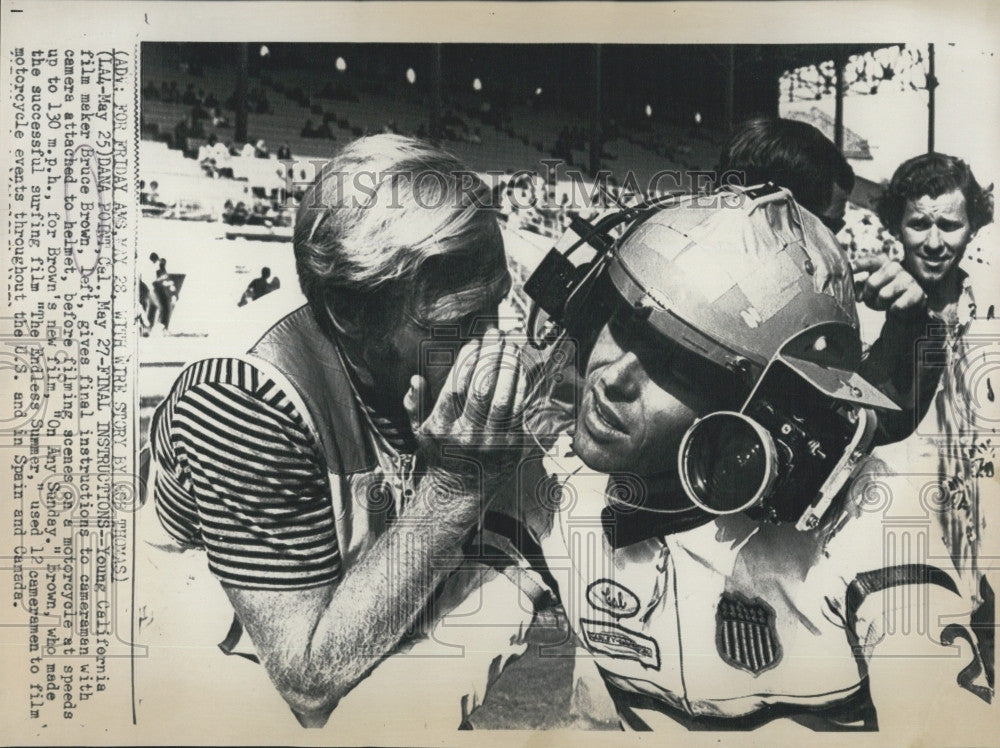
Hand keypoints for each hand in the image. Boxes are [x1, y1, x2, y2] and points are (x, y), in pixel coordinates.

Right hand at [404, 329, 527, 485]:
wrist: (460, 491)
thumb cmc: (440, 455)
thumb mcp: (419, 431)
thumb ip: (414, 404)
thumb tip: (415, 380)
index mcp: (442, 428)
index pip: (455, 387)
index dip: (466, 362)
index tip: (474, 343)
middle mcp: (466, 435)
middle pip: (481, 389)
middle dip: (490, 357)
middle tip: (496, 336)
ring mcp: (491, 442)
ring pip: (503, 399)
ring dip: (509, 369)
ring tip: (510, 348)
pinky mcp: (511, 447)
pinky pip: (518, 412)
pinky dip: (520, 389)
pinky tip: (519, 372)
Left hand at [852, 254, 925, 317]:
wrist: (906, 305)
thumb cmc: (883, 293)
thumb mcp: (870, 288)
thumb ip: (861, 288)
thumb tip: (858, 296)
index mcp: (883, 263)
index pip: (869, 262)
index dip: (858, 265)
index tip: (849, 268)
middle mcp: (896, 267)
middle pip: (872, 283)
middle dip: (868, 295)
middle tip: (870, 300)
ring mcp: (908, 279)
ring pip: (883, 295)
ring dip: (879, 304)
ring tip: (882, 304)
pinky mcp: (917, 292)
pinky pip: (896, 306)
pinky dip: (892, 310)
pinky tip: (895, 307)